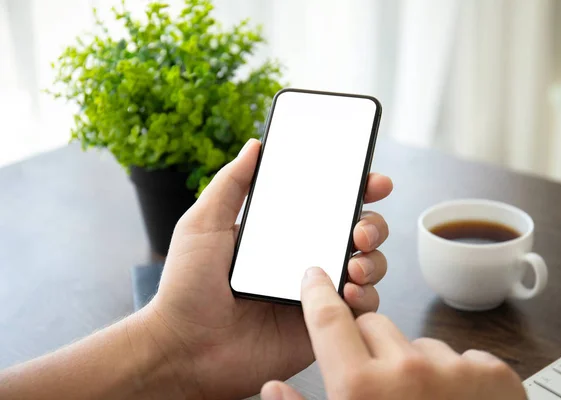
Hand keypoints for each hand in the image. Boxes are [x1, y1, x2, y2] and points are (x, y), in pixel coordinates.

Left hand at [140, 139, 392, 398]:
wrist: (185, 348)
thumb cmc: (186, 287)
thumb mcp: (203, 225)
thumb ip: (230, 184)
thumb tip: (255, 145)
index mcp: (282, 233)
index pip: (327, 205)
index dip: (356, 191)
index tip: (373, 182)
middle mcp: (303, 259)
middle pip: (357, 234)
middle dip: (372, 225)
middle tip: (360, 229)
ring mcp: (314, 292)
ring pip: (367, 267)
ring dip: (373, 259)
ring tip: (355, 263)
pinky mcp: (320, 324)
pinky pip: (359, 308)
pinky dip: (366, 296)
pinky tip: (350, 290)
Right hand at [261, 267, 526, 399]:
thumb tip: (273, 387)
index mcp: (361, 389)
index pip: (328, 320)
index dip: (317, 294)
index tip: (315, 277)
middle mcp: (406, 370)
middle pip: (373, 324)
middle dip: (368, 344)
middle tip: (377, 385)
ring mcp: (454, 370)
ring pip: (419, 343)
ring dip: (415, 364)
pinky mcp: (494, 375)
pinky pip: (463, 356)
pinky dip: (458, 376)